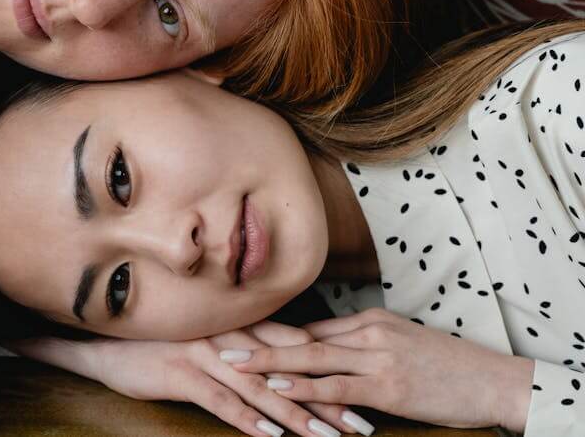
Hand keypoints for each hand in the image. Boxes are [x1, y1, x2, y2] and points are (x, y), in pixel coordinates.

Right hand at [14, 321, 373, 436]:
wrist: (110, 341)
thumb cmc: (166, 343)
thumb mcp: (209, 341)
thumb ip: (245, 347)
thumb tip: (286, 364)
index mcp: (240, 324)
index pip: (295, 348)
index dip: (330, 370)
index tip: (365, 391)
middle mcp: (230, 335)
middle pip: (288, 369)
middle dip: (326, 397)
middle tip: (362, 424)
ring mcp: (207, 352)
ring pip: (261, 387)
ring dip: (297, 416)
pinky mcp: (183, 373)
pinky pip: (220, 399)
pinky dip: (247, 418)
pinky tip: (270, 436)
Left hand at [232, 308, 533, 432]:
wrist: (490, 379)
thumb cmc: (449, 367)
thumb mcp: (403, 345)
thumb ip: (366, 347)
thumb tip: (333, 355)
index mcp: (369, 319)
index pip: (310, 326)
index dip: (270, 329)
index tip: (235, 327)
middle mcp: (367, 331)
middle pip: (301, 335)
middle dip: (258, 338)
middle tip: (217, 337)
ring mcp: (376, 356)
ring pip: (311, 358)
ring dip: (268, 361)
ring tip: (232, 363)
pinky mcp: (387, 384)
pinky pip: (337, 387)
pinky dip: (305, 387)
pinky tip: (279, 388)